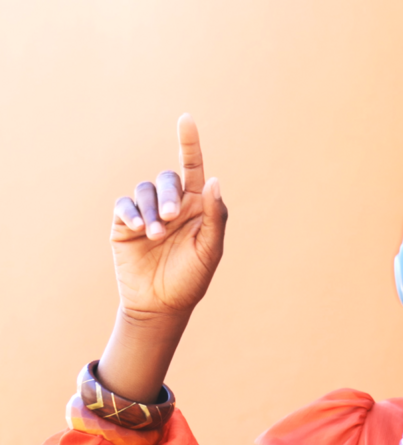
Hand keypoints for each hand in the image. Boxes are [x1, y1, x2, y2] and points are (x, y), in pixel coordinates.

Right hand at [111, 114, 227, 319]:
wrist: (160, 305)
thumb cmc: (191, 278)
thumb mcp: (210, 249)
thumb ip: (215, 216)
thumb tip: (215, 180)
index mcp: (198, 206)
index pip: (193, 167)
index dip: (189, 143)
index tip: (185, 119)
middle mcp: (172, 204)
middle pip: (166, 178)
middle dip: (168, 194)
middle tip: (171, 218)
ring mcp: (148, 212)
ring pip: (144, 189)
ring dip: (150, 208)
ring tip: (154, 234)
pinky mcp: (124, 224)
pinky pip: (124, 205)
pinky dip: (131, 212)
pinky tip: (138, 227)